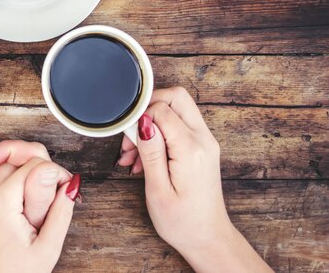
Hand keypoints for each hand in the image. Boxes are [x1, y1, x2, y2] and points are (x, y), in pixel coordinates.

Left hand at [0, 140, 73, 228]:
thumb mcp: (47, 248)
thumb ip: (61, 213)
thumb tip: (71, 185)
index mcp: (1, 204)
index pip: (30, 165)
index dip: (52, 170)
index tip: (62, 183)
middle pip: (10, 160)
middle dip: (32, 164)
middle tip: (50, 180)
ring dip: (10, 165)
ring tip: (29, 179)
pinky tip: (2, 181)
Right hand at [118, 87, 270, 271]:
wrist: (207, 239)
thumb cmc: (182, 221)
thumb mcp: (158, 190)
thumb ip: (151, 152)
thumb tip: (144, 122)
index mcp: (191, 150)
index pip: (162, 109)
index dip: (139, 118)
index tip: (127, 138)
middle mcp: (203, 140)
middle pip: (176, 97)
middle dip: (148, 109)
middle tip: (131, 135)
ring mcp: (205, 142)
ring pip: (176, 109)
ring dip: (151, 123)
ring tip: (133, 155)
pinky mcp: (202, 147)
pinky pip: (179, 125)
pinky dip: (159, 132)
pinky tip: (144, 158)